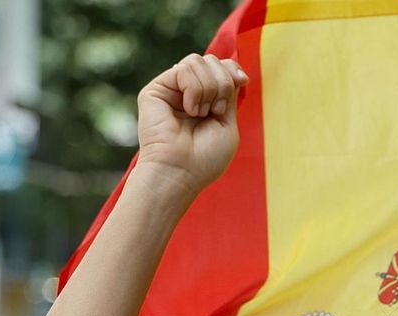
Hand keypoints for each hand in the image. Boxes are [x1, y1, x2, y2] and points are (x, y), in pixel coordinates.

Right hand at [136, 53, 250, 195]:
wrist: (182, 171)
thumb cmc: (205, 158)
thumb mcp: (227, 122)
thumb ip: (228, 92)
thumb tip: (231, 66)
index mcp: (204, 100)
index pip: (219, 67)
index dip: (231, 68)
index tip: (242, 80)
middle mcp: (186, 93)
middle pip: (211, 60)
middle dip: (222, 83)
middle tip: (215, 111)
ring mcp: (171, 90)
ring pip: (198, 61)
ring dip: (209, 89)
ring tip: (200, 114)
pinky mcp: (155, 90)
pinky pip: (183, 69)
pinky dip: (194, 90)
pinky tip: (190, 110)